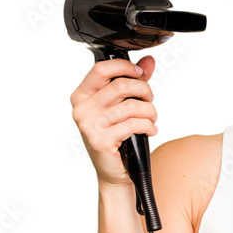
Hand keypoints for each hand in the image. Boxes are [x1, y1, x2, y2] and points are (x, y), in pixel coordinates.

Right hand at [69, 55, 157, 188]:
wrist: (114, 171)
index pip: (102, 69)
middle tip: (149, 101)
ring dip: (150, 112)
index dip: (125, 67)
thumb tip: (149, 61)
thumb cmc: (117, 136)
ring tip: (151, 119)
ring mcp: (89, 125)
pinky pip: (134, 124)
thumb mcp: (123, 104)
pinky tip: (149, 130)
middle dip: (144, 91)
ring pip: (132, 106)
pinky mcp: (101, 140)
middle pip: (121, 86)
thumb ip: (134, 81)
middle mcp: (82, 109)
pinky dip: (149, 126)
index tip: (140, 74)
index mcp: (82, 95)